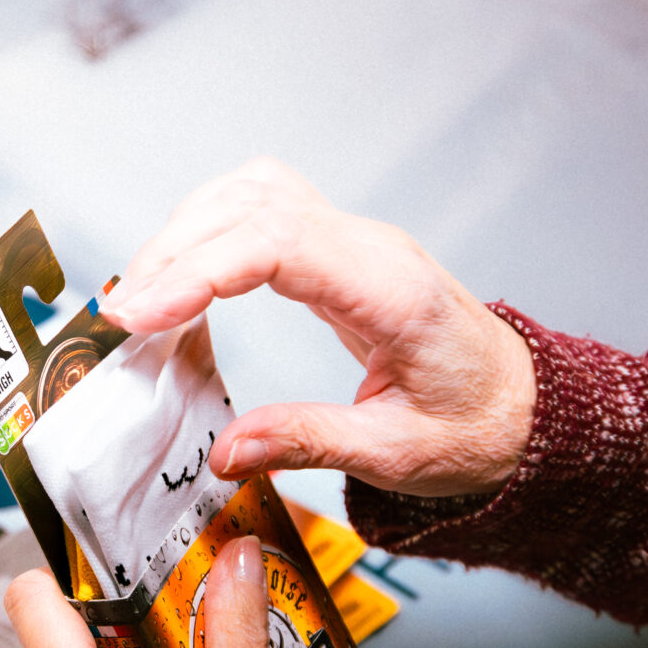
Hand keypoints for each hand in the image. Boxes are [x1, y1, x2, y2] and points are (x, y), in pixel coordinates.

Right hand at [105, 157, 534, 500]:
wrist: (526, 409)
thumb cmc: (476, 429)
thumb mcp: (398, 454)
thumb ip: (309, 443)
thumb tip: (224, 453)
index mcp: (391, 291)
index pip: (277, 243)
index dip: (197, 269)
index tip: (139, 313)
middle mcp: (372, 249)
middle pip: (253, 204)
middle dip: (174, 251)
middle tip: (121, 317)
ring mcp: (356, 242)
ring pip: (253, 192)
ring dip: (186, 233)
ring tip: (141, 298)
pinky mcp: (340, 251)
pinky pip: (264, 211)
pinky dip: (211, 233)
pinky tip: (181, 280)